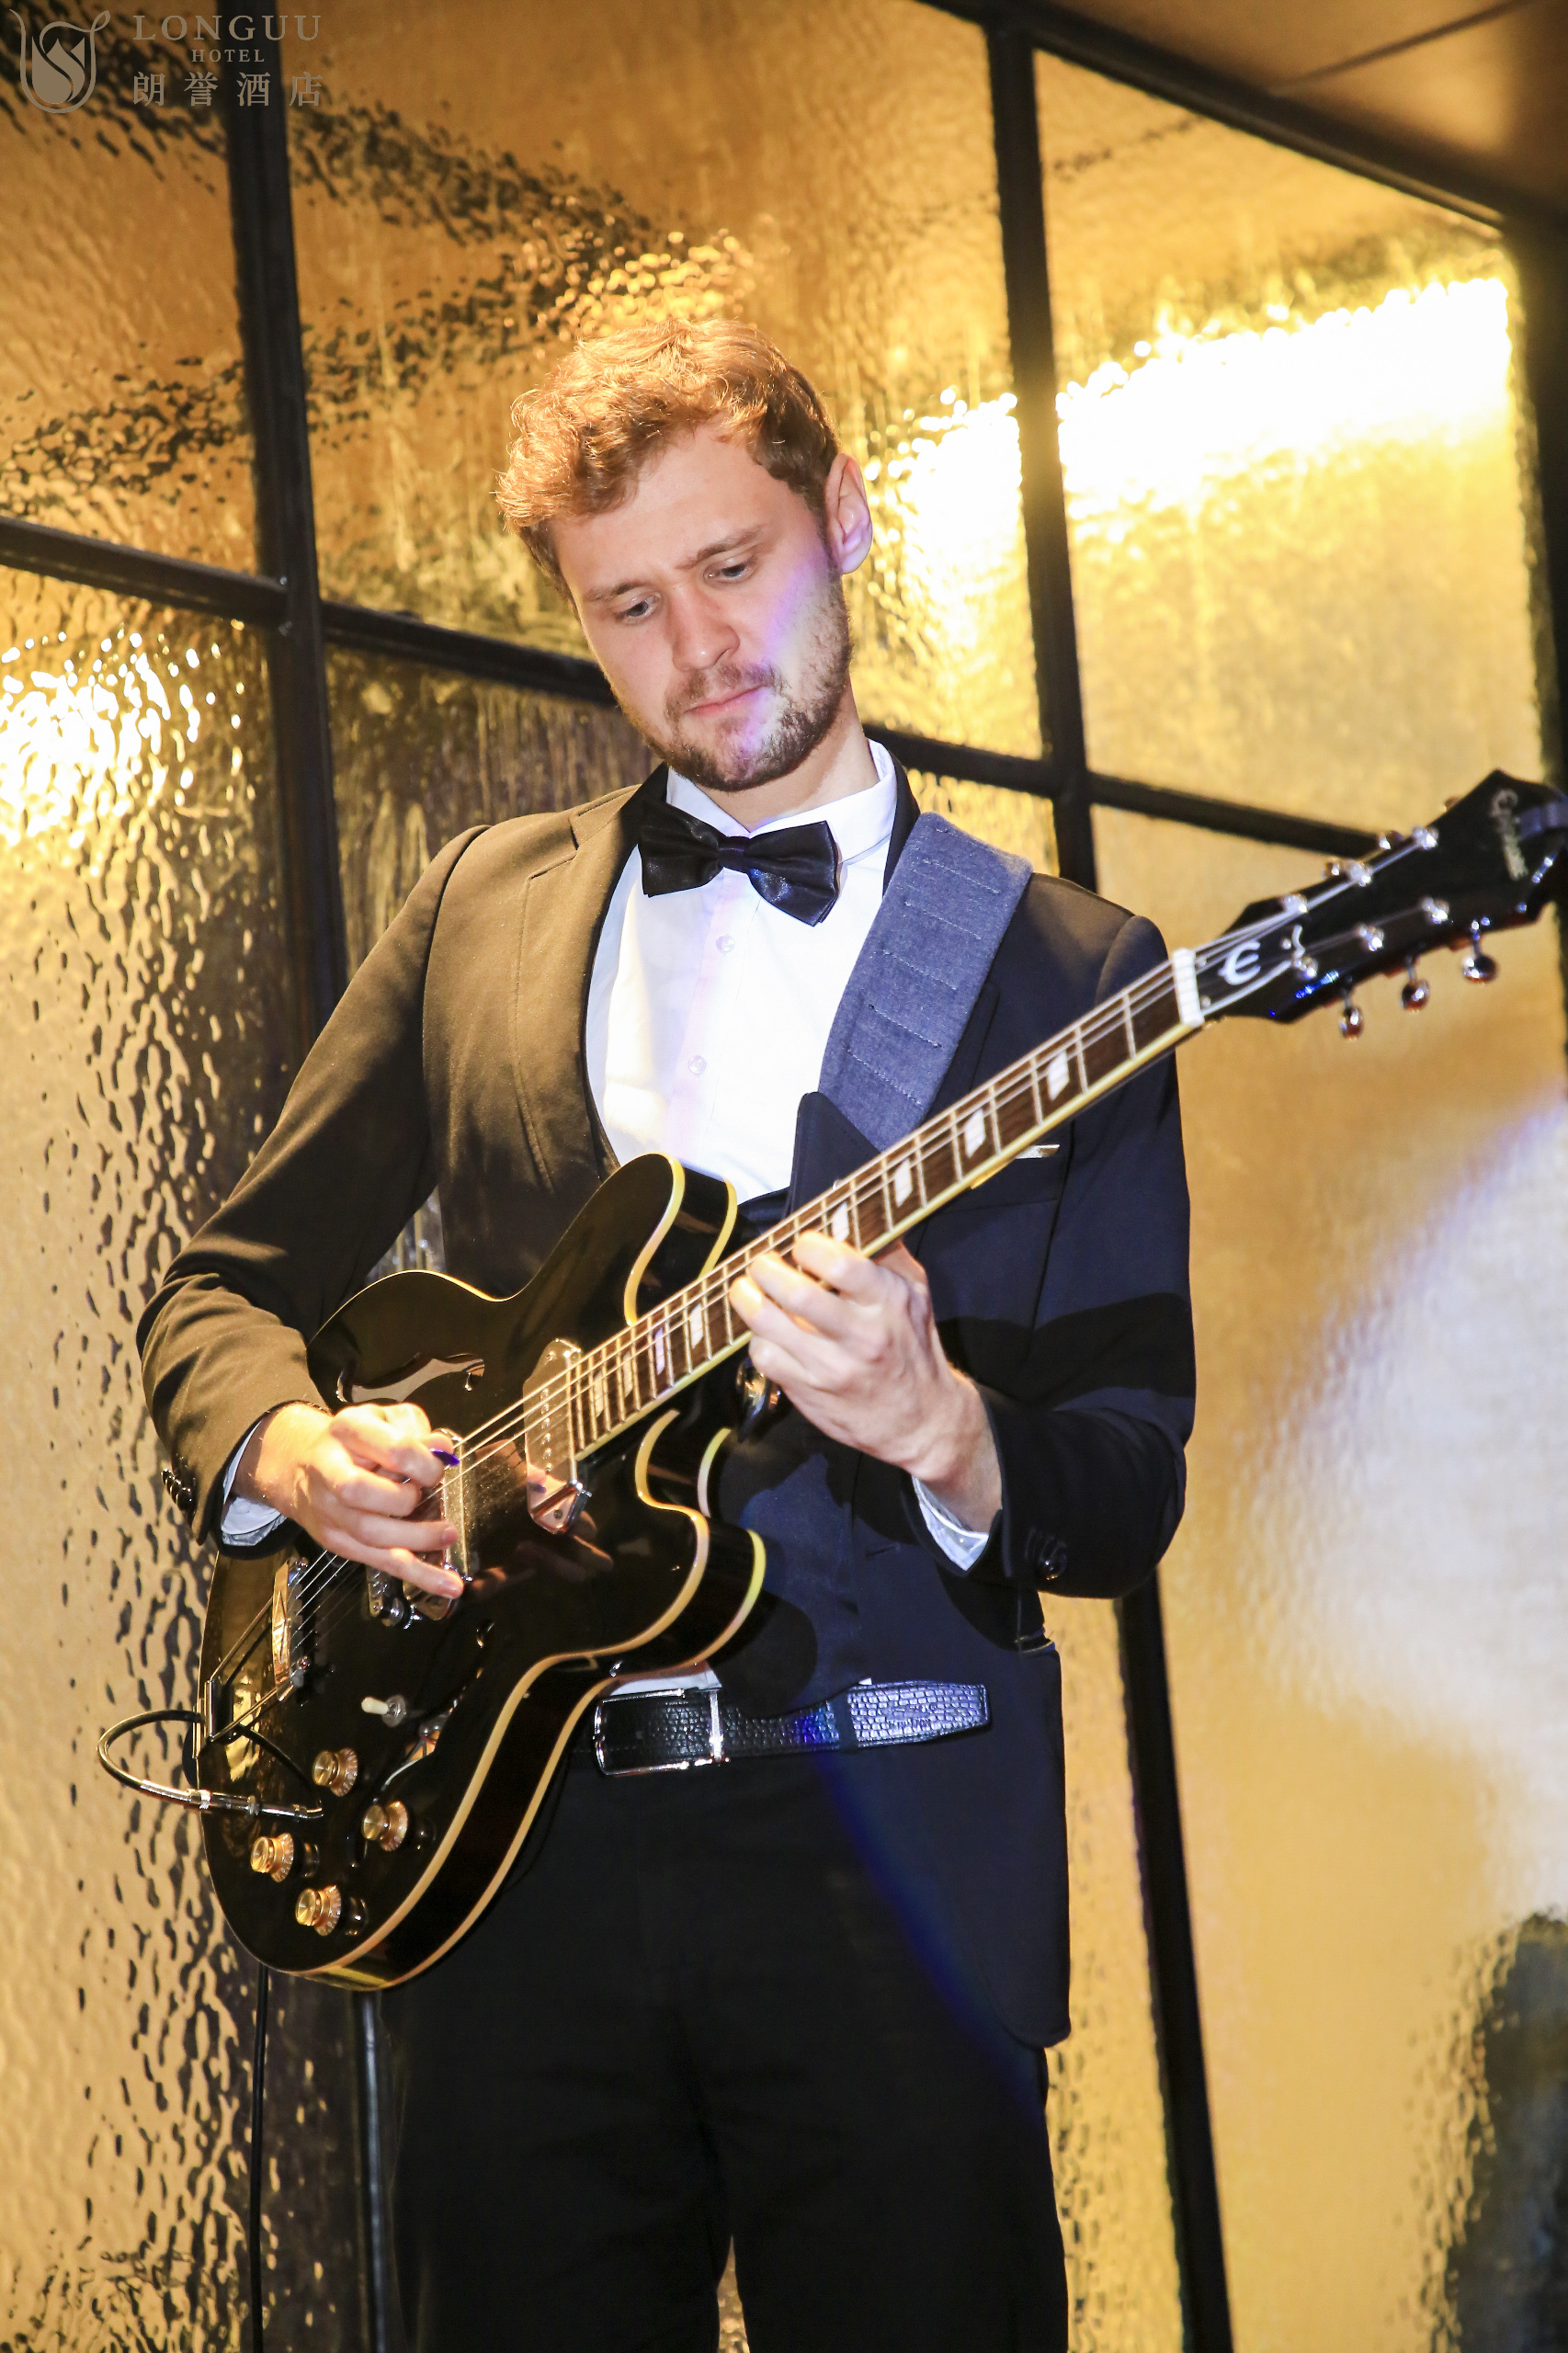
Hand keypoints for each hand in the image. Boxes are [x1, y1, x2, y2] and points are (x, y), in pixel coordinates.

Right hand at [236, 1401, 462, 1597]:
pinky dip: (417, 1574)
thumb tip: (440, 1447)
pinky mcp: (337, 1541)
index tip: (438, 1467)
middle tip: (428, 1496)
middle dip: (405, 1499)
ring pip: (369, 1532)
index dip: (424, 1461)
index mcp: (347, 1431)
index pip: (392, 1449)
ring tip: (447, 1536)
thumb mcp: (384, 1419)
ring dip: (416, 1538)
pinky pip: (379, 1561)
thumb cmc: (355, 1442)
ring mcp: (329, 1510)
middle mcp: (330, 1470)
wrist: (301, 1465)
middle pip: (360, 1491)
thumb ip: (414, 1429)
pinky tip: (445, 1583)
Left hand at [728, 1236, 1001, 1532]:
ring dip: (748, 1299)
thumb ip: (886, 1252)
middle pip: (796, 1295)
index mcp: (888, 1304)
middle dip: (766, 1269)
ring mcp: (830, 1369)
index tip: (801, 1243)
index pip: (841, 1265)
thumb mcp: (915, 1293)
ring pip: (770, 1326)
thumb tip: (849, 1210)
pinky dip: (758, 1338)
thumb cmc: (913, 1346)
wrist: (920, 1422)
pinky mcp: (808, 1394)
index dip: (809, 1246)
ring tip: (746, 1288)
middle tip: (761, 1262)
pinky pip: (765, 1358)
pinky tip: (765, 1329)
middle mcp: (860, 1338)